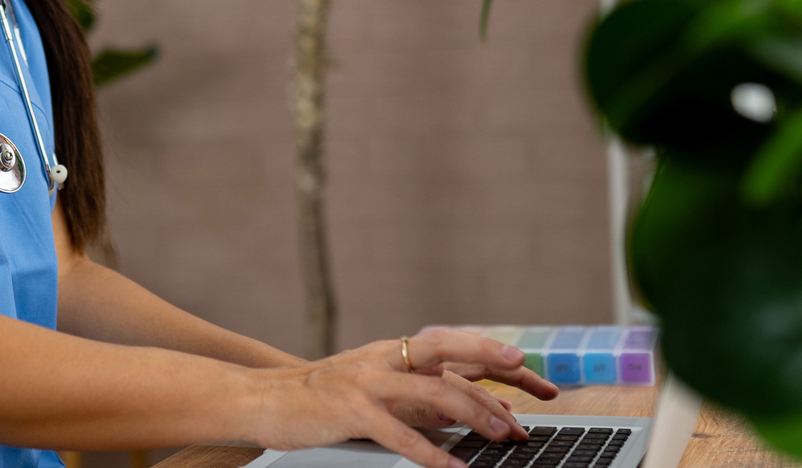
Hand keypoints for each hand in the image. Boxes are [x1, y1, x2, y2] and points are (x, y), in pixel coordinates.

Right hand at [241, 330, 559, 467]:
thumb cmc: (321, 399)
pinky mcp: (352, 409)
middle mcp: (385, 358)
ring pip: (433, 388)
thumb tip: (466, 413)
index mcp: (393, 352)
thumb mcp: (376, 392)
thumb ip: (418, 399)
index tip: (535, 375)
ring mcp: (368, 381)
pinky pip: (399, 432)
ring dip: (475, 412)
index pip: (456, 347)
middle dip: (497, 364)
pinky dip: (430, 452)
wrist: (265, 398)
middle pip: (451, 350)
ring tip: (505, 434)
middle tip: (536, 387)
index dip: (497, 357)